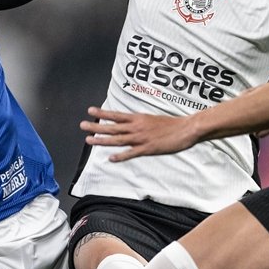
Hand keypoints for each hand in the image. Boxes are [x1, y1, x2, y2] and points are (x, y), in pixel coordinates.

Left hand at [79, 106, 197, 161]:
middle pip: (112, 127)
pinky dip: (120, 156)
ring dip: (102, 140)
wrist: (186, 128)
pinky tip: (110, 158)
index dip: (102, 113)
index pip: (116, 115)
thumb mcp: (152, 118)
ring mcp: (141, 138)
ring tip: (89, 140)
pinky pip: (131, 153)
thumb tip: (129, 123)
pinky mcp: (148, 148)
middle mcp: (136, 127)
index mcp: (138, 118)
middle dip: (96, 126)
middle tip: (82, 125)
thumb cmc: (171, 123)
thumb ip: (139, 121)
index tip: (90, 110)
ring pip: (118, 139)